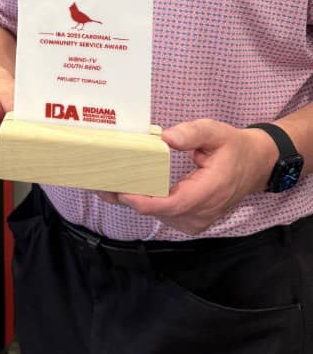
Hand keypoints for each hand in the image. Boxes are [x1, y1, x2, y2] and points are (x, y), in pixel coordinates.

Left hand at [105, 119, 277, 234]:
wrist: (254, 166)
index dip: (143, 200)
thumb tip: (165, 138)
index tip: (121, 190)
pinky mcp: (190, 222)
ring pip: (157, 215)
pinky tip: (124, 188)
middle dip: (127, 197)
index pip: (172, 204)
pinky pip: (162, 215)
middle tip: (98, 180)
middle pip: (158, 211)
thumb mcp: (216, 131)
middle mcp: (202, 213)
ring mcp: (196, 221)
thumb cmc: (232, 148)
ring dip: (132, 200)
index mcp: (210, 191)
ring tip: (105, 181)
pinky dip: (144, 203)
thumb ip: (192, 133)